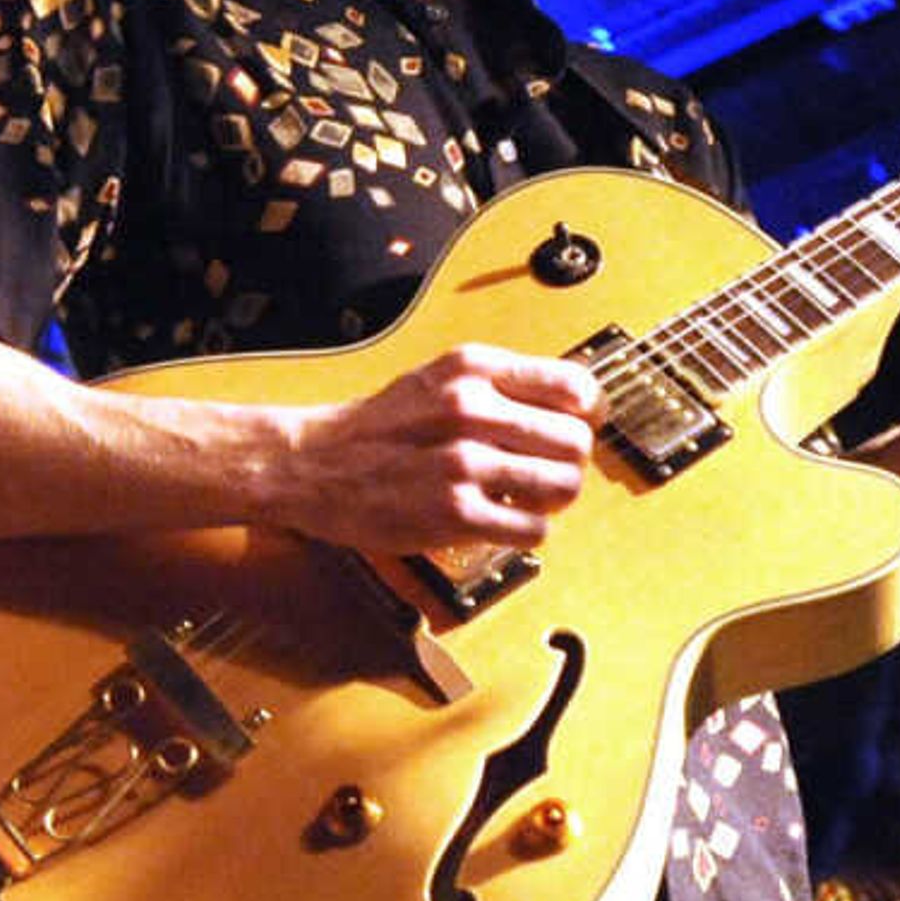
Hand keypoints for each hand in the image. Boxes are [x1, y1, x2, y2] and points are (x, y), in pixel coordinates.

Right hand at [278, 342, 598, 553]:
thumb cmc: (378, 427)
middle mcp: (472, 409)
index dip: (586, 416)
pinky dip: (527, 531)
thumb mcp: (439, 378)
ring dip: (552, 500)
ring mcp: (463, 462)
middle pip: (576, 441)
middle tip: (546, 472)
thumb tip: (575, 401)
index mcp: (473, 368)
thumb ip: (501, 384)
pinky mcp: (455, 513)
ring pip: (563, 486)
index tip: (574, 430)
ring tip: (525, 499)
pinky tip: (502, 521)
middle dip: (569, 463)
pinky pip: (533, 529)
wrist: (313, 463)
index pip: (575, 387)